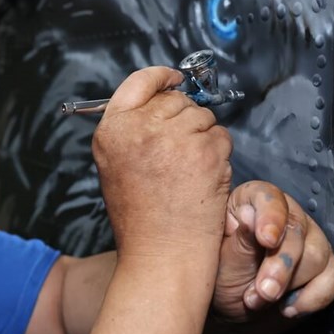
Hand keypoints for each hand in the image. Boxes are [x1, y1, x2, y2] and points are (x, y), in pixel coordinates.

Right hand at [92, 66, 232, 256]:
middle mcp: (140, 128)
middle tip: (180, 156)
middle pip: (176, 100)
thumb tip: (166, 101)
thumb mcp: (117, 165)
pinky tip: (205, 180)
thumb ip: (134, 129)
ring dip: (204, 139)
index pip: (139, 81)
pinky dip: (219, 156)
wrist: (160, 256)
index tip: (175, 80)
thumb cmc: (140, 219)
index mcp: (112, 129)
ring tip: (189, 173)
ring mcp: (174, 138)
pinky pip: (221, 136)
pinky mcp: (206, 152)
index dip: (162, 78)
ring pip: (203, 117)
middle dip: (185, 120)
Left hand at [209, 180, 333, 333]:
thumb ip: (239, 243)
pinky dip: (314, 296)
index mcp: (250, 202)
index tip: (266, 241)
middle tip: (262, 292)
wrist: (231, 311)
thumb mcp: (221, 263)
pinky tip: (289, 308)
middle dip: (280, 266)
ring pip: (317, 254)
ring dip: (291, 284)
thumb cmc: (220, 279)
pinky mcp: (323, 266)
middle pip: (297, 230)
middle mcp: (283, 214)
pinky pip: (332, 277)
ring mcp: (307, 238)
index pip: (268, 197)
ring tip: (261, 301)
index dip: (271, 217)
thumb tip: (250, 218)